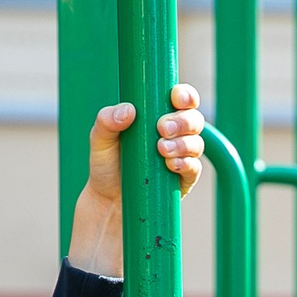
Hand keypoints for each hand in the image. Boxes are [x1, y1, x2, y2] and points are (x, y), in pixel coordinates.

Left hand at [68, 84, 206, 278]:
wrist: (109, 200)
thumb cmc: (106, 165)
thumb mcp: (99, 140)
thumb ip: (107, 120)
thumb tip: (129, 110)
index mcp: (158, 116)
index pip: (181, 99)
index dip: (185, 95)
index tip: (176, 97)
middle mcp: (175, 134)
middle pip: (194, 119)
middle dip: (183, 121)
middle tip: (161, 128)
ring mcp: (182, 156)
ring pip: (197, 143)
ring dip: (183, 143)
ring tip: (160, 149)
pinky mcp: (184, 179)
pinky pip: (194, 168)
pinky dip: (185, 164)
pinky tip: (170, 165)